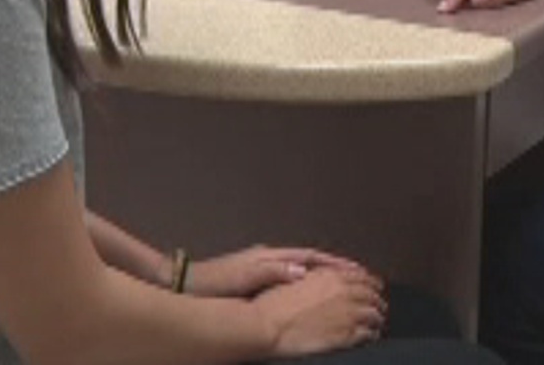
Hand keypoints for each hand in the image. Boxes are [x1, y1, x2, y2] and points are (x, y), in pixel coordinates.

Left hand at [186, 245, 369, 298]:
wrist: (185, 284)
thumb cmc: (214, 282)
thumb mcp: (245, 277)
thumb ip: (274, 272)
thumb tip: (303, 270)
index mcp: (270, 256)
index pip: (311, 256)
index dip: (334, 263)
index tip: (356, 269)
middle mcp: (268, 256)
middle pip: (309, 258)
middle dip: (333, 266)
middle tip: (357, 275)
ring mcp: (261, 264)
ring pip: (300, 265)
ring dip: (320, 272)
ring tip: (340, 281)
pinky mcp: (254, 274)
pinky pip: (288, 274)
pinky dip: (304, 278)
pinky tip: (308, 288)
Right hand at [252, 266, 387, 357]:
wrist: (267, 325)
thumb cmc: (273, 304)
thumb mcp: (294, 279)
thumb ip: (316, 277)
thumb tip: (326, 277)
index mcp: (331, 277)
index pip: (361, 276)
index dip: (370, 281)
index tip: (375, 284)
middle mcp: (343, 292)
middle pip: (371, 294)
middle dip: (377, 299)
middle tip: (380, 303)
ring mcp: (347, 314)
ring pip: (373, 314)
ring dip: (377, 317)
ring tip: (378, 321)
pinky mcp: (345, 335)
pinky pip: (367, 334)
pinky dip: (372, 334)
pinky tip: (371, 336)